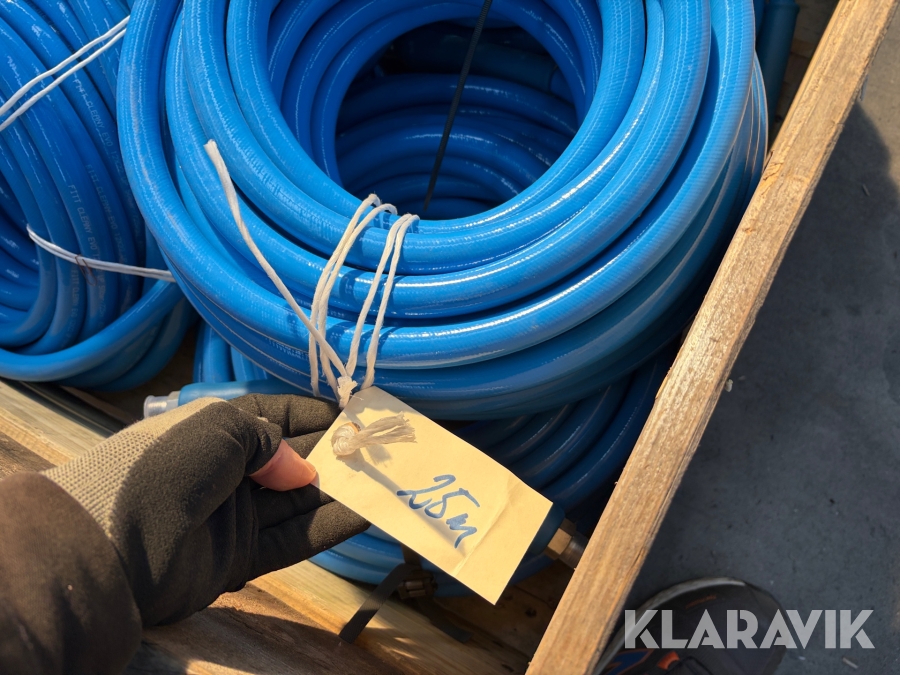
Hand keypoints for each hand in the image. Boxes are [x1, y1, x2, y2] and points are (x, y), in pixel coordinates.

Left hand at [42, 394, 367, 625]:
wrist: (114, 542)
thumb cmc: (168, 465)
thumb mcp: (220, 429)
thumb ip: (270, 440)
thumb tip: (301, 471)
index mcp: (219, 429)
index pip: (277, 415)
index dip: (317, 415)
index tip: (359, 414)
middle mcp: (231, 470)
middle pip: (294, 459)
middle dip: (337, 454)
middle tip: (383, 450)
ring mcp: (238, 515)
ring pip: (301, 500)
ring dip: (343, 491)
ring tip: (386, 481)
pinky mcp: (243, 556)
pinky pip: (295, 538)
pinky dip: (331, 527)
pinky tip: (367, 514)